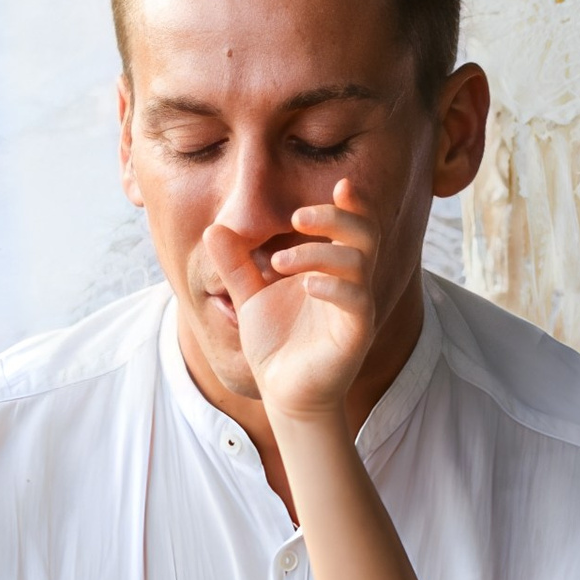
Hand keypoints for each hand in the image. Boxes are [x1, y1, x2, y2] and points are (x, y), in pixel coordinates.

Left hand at [203, 183, 377, 424]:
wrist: (283, 394)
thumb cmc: (276, 345)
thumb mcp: (249, 297)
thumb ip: (236, 264)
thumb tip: (214, 229)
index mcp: (331, 268)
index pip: (353, 225)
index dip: (351, 203)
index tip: (338, 185)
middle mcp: (350, 283)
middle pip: (365, 233)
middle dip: (335, 217)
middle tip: (297, 218)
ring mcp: (356, 308)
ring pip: (359, 262)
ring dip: (318, 253)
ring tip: (278, 264)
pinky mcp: (355, 334)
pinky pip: (356, 301)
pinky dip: (334, 286)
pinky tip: (306, 286)